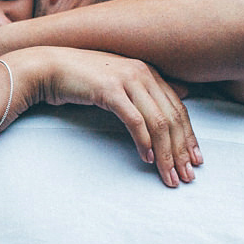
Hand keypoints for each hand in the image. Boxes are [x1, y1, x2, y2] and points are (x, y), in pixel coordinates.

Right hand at [9, 47, 200, 187]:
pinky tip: (147, 158)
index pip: (179, 109)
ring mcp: (126, 80)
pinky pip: (134, 120)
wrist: (49, 68)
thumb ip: (150, 88)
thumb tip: (184, 92)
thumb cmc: (83, 78)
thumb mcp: (121, 81)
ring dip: (166, 152)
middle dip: (182, 150)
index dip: (189, 137)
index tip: (195, 161)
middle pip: (172, 117)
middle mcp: (143, 73)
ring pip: (157, 122)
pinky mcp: (110, 90)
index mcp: (149, 71)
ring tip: (168, 174)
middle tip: (186, 176)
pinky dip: (143, 141)